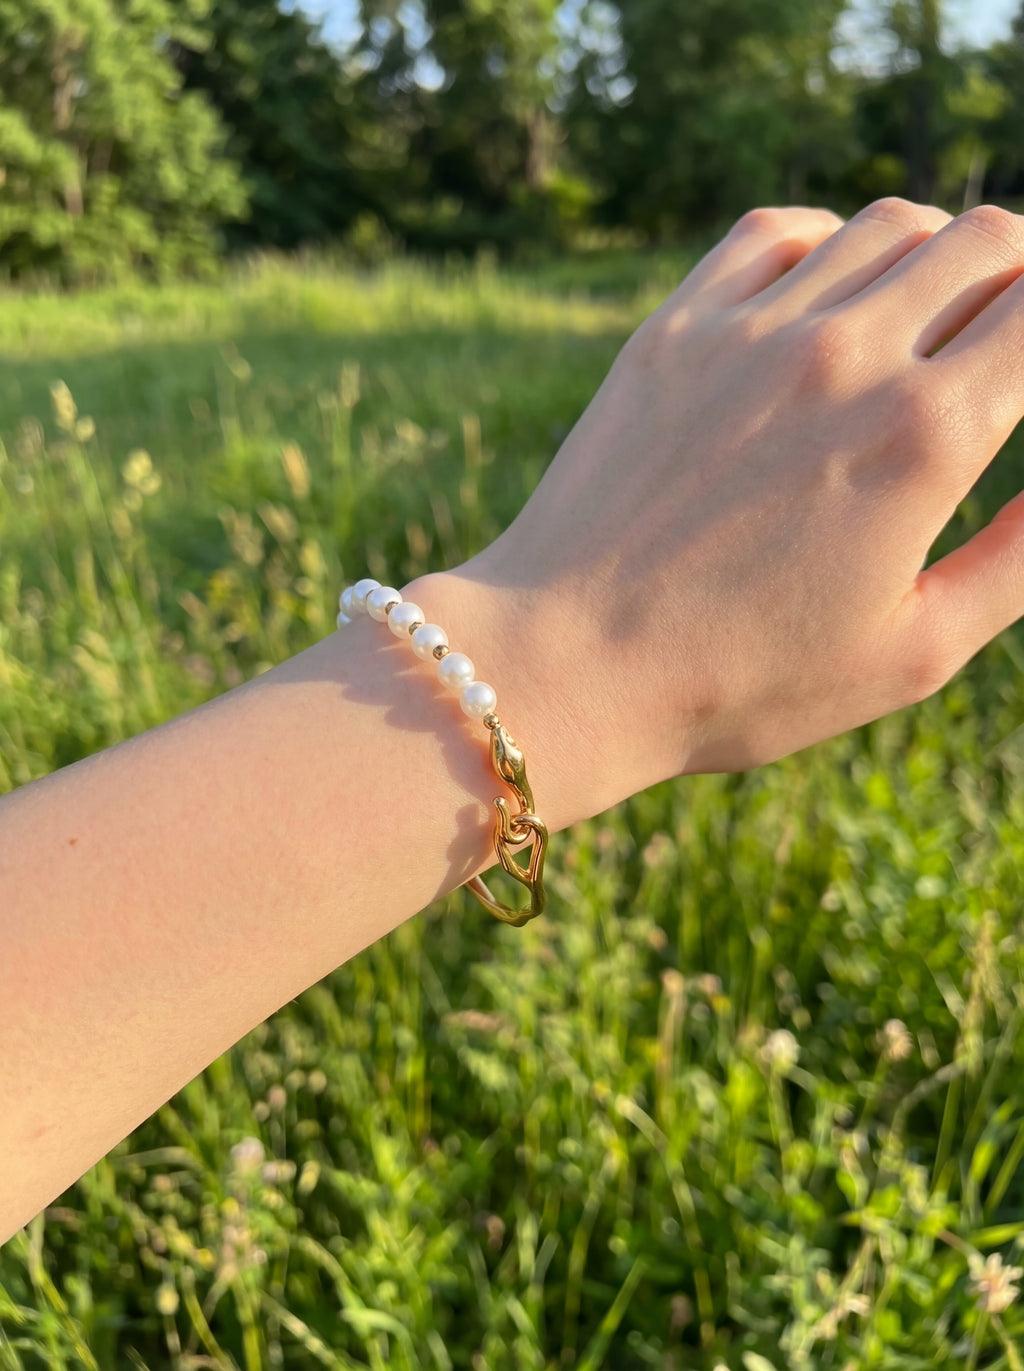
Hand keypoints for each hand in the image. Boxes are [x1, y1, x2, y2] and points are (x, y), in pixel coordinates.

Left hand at [434, 199, 1023, 819]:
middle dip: (1016, 278)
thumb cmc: (738, 681)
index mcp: (923, 437)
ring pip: (886, 225)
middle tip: (1006, 333)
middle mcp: (845, 357)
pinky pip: (775, 231)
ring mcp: (751, 332)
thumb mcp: (910, 653)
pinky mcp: (674, 330)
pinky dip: (826, 242)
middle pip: (983, 241)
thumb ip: (1015, 562)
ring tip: (924, 315)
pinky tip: (827, 296)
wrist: (566, 665)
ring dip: (931, 254)